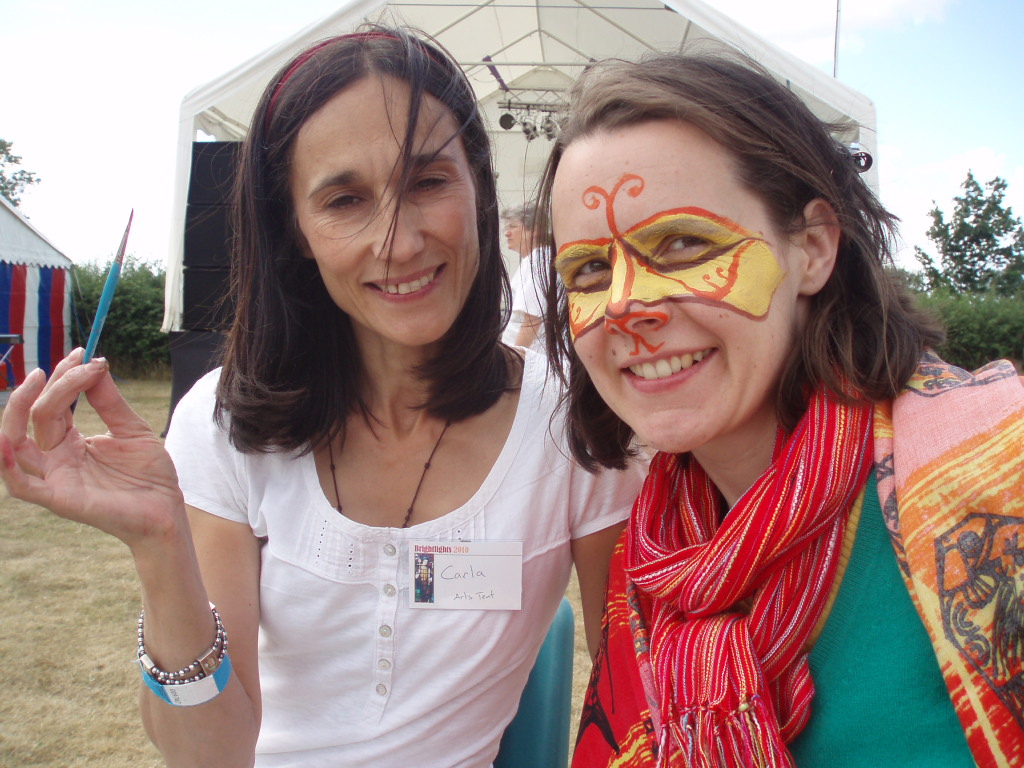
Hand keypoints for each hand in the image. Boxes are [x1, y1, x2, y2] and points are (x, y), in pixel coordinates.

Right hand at [0, 349, 184, 548]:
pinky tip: (5, 442)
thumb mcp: (132, 429)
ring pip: (17, 442)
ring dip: (19, 409)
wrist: (166, 510)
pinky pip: (22, 485)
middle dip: (54, 384)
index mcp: (70, 442)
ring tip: (37, 380)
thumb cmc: (150, 475)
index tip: (84, 353)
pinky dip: (7, 464)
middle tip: (76, 362)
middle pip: (36, 415)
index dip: (64, 376)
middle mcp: (56, 458)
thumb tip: (95, 364)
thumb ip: (110, 401)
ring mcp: (55, 477)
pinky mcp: (60, 498)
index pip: (53, 404)